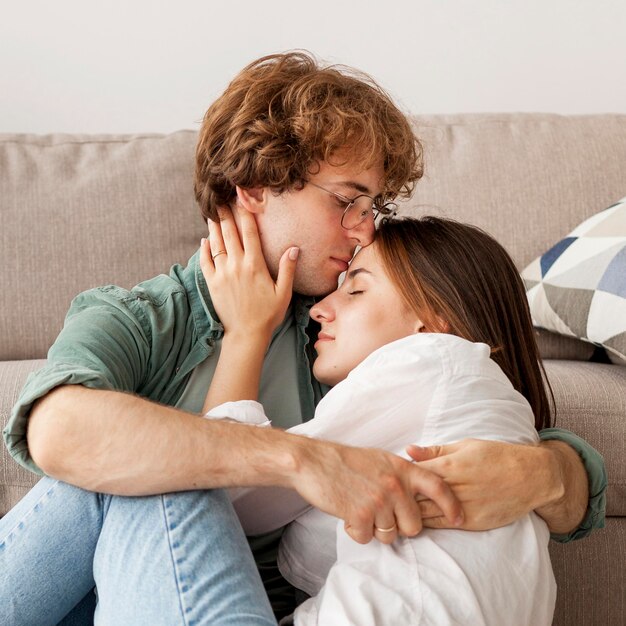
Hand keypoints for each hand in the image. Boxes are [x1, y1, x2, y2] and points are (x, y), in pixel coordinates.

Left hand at [199, 206, 298, 341]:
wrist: (246, 334)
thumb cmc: (268, 314)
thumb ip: (288, 269)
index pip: (249, 232)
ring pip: (216, 243)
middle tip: (221, 199)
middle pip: (230, 233)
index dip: (245, 213)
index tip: (241, 198)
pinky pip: (205, 261)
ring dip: (214, 227)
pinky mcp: (212, 283)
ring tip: (211, 212)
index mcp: (255, 265)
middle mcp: (237, 265)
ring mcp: (222, 273)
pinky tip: (205, 240)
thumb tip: (294, 248)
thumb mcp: (284, 293)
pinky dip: (204, 249)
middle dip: (225, 214)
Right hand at [289, 437, 463, 544]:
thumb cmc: (345, 461)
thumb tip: (417, 492)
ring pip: (391, 535)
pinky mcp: (361, 515)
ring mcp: (379, 501)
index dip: (452, 506)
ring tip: (360, 510)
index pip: (438, 487)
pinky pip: (368, 538)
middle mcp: (395, 485)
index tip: (459, 519)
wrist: (314, 462)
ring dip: (376, 529)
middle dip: (400, 526)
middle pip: (415, 525)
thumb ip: (401, 474)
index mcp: (402, 469)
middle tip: (380, 514)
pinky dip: (357, 531)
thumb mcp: (380, 459)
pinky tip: (348, 514)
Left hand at [406, 438, 561, 530]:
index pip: (411, 474)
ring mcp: (461, 508)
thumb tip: (408, 450)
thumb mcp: (465, 446)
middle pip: (413, 497)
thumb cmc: (496, 456)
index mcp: (448, 466)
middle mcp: (453, 489)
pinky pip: (440, 526)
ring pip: (424, 514)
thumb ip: (434, 451)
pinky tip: (417, 519)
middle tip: (389, 496)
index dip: (399, 477)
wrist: (530, 477)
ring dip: (410, 512)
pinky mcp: (470, 523)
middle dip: (400, 497)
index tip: (391, 476)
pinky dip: (426, 522)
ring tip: (399, 509)